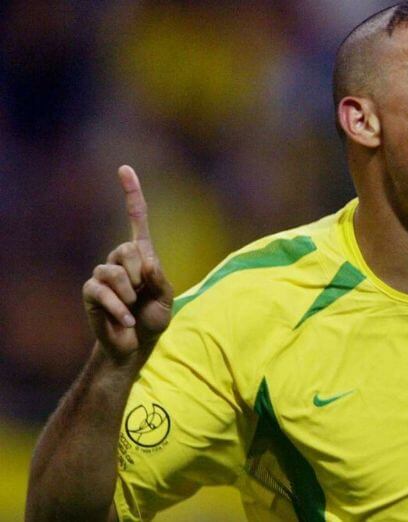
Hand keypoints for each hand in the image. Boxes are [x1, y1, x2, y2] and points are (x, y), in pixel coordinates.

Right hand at [83, 165, 173, 361]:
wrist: (137, 344)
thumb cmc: (154, 317)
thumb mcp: (166, 297)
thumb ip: (160, 277)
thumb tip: (145, 260)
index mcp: (142, 255)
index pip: (137, 219)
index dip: (132, 193)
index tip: (124, 168)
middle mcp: (120, 259)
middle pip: (128, 250)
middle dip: (141, 275)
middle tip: (143, 295)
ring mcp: (103, 274)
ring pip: (115, 272)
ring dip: (131, 295)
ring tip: (133, 308)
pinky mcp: (91, 291)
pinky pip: (104, 291)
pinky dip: (120, 308)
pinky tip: (127, 320)